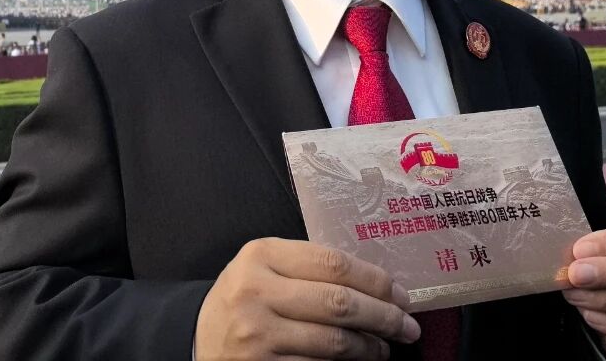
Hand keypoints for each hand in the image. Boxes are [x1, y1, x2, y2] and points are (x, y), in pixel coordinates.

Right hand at [195, 237, 419, 359]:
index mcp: (261, 255)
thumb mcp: (264, 267)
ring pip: (334, 341)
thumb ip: (306, 266)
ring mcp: (259, 334)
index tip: (400, 292)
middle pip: (339, 302)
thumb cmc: (244, 297)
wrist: (198, 338)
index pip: (332, 263)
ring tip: (388, 346)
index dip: (375, 280)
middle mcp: (257, 291)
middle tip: (408, 324)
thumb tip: (374, 283)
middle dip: (383, 315)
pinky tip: (361, 360)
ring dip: (372, 346)